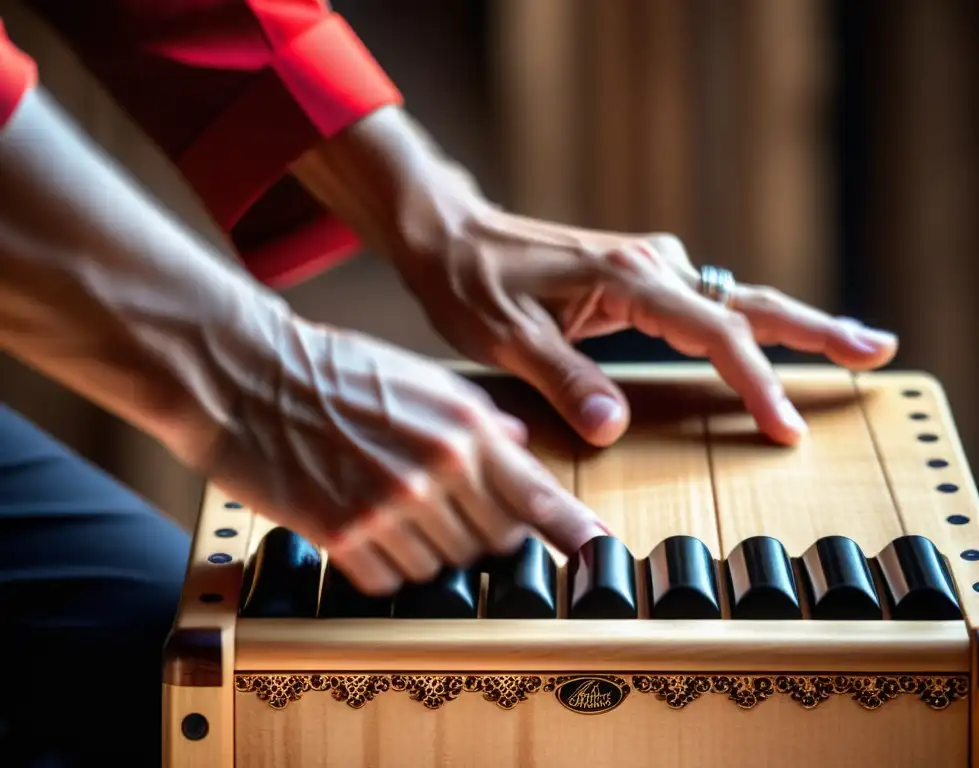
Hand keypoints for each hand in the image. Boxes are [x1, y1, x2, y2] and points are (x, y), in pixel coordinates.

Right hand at [203, 318, 608, 594]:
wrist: (246, 375)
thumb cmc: (331, 370)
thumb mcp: (418, 378)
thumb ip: (475, 417)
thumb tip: (516, 441)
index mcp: (462, 425)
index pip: (535, 493)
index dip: (572, 528)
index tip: (597, 548)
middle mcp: (437, 468)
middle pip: (494, 541)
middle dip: (484, 535)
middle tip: (454, 514)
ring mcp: (390, 505)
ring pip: (442, 566)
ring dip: (430, 550)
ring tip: (396, 510)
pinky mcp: (342, 534)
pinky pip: (389, 580)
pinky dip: (385, 565)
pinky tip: (365, 528)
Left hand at [392, 203, 897, 447]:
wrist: (448, 234)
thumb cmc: (469, 283)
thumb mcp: (505, 338)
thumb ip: (563, 380)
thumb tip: (614, 429)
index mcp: (627, 279)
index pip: (714, 333)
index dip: (755, 382)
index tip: (785, 425)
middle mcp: (650, 265)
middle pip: (749, 301)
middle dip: (815, 328)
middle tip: (877, 349)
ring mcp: (647, 267)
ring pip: (732, 300)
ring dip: (789, 326)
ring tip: (847, 348)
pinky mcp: (635, 276)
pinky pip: (703, 304)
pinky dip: (743, 325)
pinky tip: (762, 344)